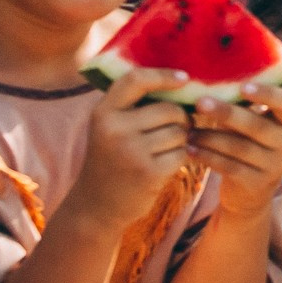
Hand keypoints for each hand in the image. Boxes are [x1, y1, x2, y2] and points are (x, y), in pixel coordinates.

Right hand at [64, 70, 196, 231]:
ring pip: (180, 131)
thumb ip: (134, 105)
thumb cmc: (111, 160)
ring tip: (165, 149)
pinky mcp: (149, 172)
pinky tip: (166, 164)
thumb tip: (183, 81)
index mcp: (103, 113)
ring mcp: (131, 151)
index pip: (135, 80)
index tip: (185, 78)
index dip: (163, 75)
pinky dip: (181, 157)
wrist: (96, 207)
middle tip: (175, 129)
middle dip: (180, 118)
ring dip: (181, 139)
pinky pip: (182, 153)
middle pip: (170, 109)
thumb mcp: (110, 128)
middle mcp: (114, 129)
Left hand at [186, 83, 281, 215]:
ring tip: (188, 131)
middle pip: (257, 125)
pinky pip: (229, 167)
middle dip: (226, 113)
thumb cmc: (248, 145)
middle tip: (200, 102)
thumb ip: (243, 106)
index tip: (242, 86)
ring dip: (210, 137)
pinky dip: (207, 157)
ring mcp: (274, 165)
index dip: (267, 93)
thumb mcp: (254, 125)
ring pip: (239, 147)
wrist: (253, 193)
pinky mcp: (256, 184)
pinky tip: (190, 149)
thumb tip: (209, 79)